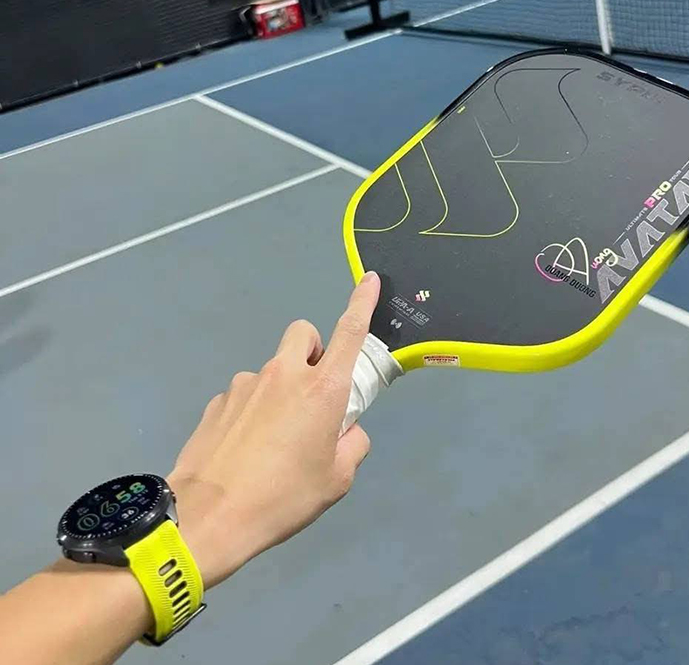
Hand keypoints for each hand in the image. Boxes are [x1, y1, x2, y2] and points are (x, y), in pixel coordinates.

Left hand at [167, 272, 379, 587]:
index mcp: (322, 389)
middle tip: (314, 391)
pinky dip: (252, 412)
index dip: (363, 302)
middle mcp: (284, 374)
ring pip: (272, 370)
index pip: (350, 332)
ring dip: (280, 390)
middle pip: (304, 334)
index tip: (370, 280)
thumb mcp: (337, 480)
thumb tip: (346, 429)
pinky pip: (245, 395)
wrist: (208, 518)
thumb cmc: (283, 498)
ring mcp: (245, 384)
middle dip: (314, 350)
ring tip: (271, 442)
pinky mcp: (217, 401)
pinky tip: (243, 451)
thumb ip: (352, 444)